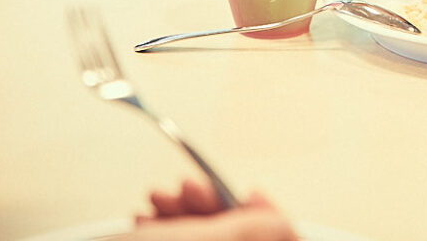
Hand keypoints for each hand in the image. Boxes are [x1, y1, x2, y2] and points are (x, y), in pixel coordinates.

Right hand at [124, 180, 296, 240]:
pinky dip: (161, 230)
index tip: (251, 193)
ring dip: (182, 215)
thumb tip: (283, 223)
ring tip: (157, 201)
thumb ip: (249, 230)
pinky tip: (143, 219)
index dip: (268, 218)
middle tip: (189, 191)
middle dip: (214, 209)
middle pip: (235, 240)